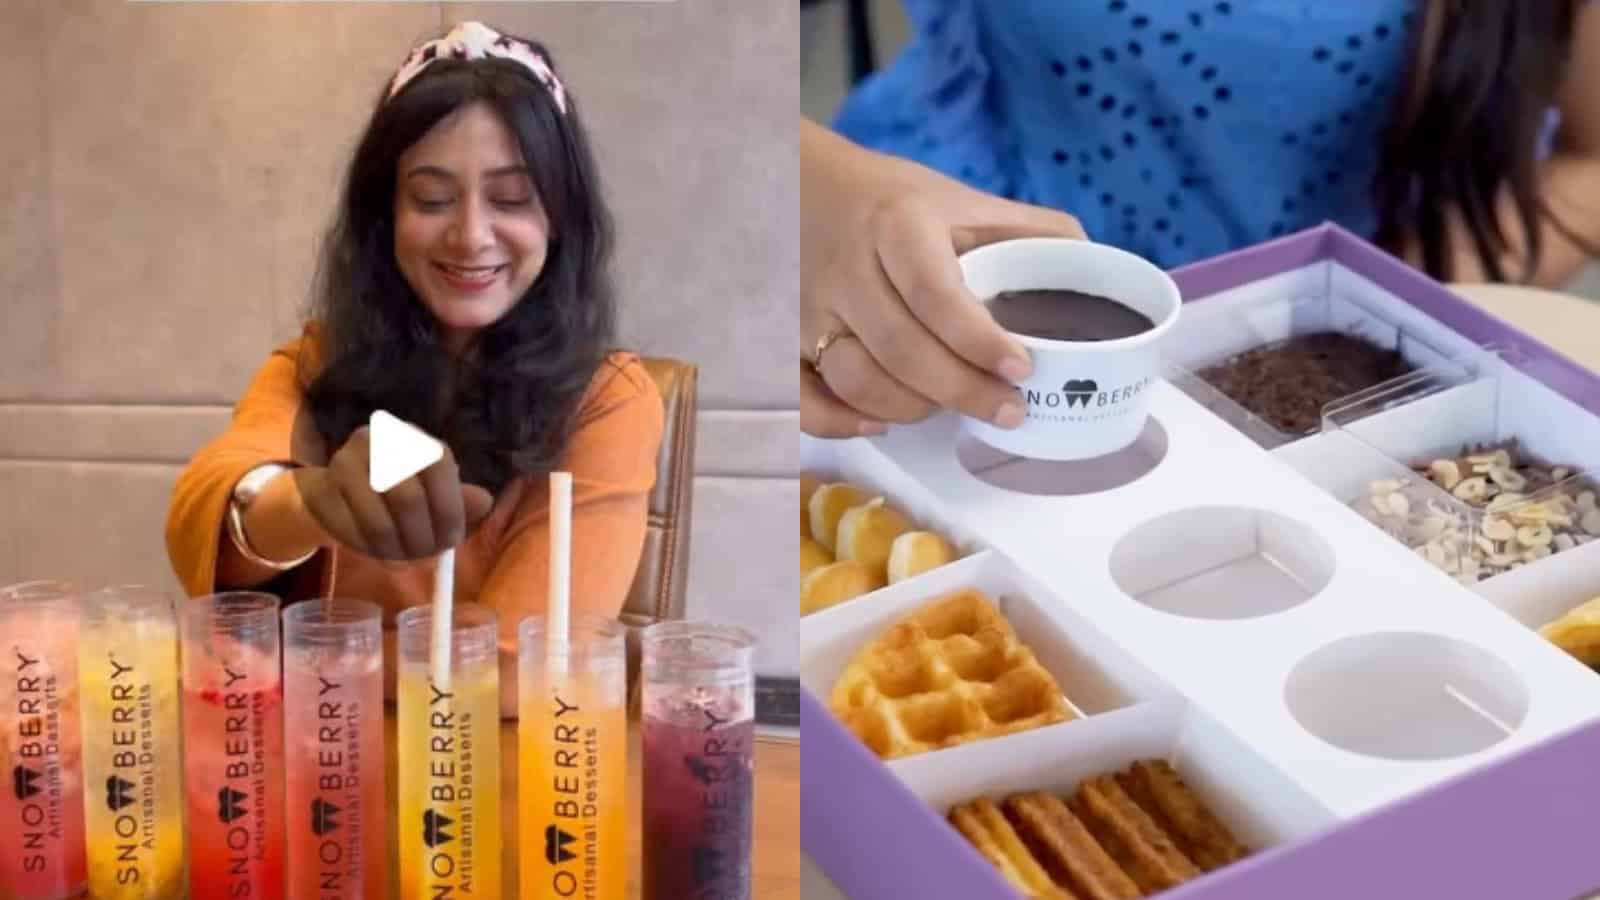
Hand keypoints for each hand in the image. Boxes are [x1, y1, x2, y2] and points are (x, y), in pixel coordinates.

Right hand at [293, 426, 494, 560]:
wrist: (336, 493)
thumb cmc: (395, 495)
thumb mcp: (433, 494)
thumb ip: (459, 499)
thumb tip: (484, 501)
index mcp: (413, 436)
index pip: (439, 465)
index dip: (449, 508)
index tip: (451, 541)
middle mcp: (377, 439)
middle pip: (408, 498)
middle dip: (421, 538)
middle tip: (425, 558)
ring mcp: (344, 461)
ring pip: (378, 521)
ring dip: (395, 551)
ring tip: (403, 561)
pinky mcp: (321, 490)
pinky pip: (350, 532)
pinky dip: (369, 551)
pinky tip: (377, 553)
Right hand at [800, 120, 1084, 437]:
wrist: (789, 181)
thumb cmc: (889, 201)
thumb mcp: (957, 198)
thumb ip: (1026, 229)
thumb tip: (1097, 267)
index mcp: (897, 225)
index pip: (935, 292)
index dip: (978, 339)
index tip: (1021, 368)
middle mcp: (846, 268)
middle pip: (901, 350)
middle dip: (962, 391)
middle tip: (1008, 411)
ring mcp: (806, 308)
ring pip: (856, 379)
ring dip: (910, 408)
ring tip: (949, 407)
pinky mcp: (779, 338)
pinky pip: (801, 397)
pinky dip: (838, 422)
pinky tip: (879, 423)